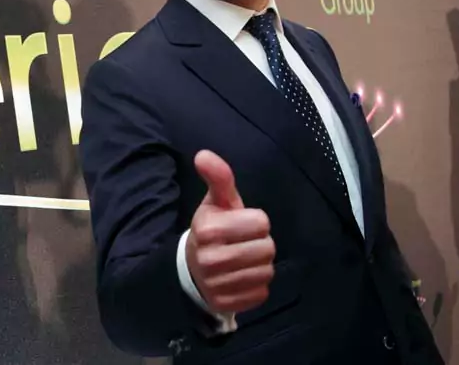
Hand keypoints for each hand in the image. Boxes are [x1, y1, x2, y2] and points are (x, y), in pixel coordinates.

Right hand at [185, 150, 275, 314]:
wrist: (191, 269)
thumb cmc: (212, 230)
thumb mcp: (215, 202)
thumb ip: (218, 177)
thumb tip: (203, 154)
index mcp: (207, 228)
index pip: (261, 223)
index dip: (254, 221)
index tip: (240, 224)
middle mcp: (210, 258)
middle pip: (267, 248)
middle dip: (260, 243)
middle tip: (242, 243)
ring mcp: (217, 284)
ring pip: (266, 271)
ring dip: (259, 265)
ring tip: (242, 260)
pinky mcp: (227, 304)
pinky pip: (261, 292)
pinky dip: (255, 285)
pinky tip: (240, 278)